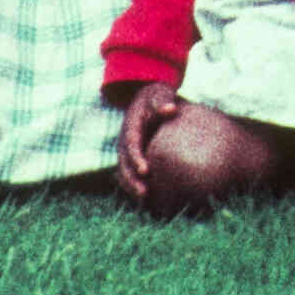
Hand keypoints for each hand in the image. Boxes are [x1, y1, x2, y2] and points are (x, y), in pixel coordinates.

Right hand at [117, 81, 180, 199]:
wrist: (149, 98)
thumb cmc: (156, 97)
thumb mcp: (159, 93)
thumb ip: (162, 100)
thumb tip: (170, 109)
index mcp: (130, 127)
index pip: (131, 145)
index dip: (136, 159)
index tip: (145, 170)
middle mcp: (125, 141)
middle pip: (124, 165)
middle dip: (131, 180)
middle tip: (144, 193)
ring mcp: (128, 151)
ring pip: (125, 173)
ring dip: (133, 187)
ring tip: (146, 201)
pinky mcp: (134, 157)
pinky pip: (133, 174)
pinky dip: (138, 185)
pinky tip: (151, 200)